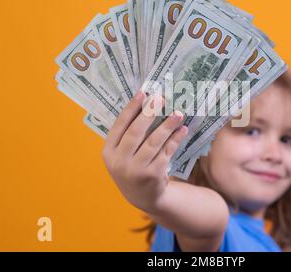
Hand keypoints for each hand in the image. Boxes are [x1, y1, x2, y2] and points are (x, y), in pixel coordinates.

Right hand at [102, 91, 187, 213]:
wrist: (142, 197)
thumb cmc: (132, 166)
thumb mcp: (121, 154)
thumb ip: (128, 134)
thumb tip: (146, 103)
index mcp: (108, 152)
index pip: (119, 125)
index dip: (131, 108)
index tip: (143, 92)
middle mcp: (119, 162)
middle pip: (135, 132)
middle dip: (149, 113)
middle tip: (160, 98)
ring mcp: (136, 170)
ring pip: (153, 142)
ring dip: (167, 126)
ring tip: (178, 113)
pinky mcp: (153, 175)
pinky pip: (166, 153)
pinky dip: (175, 140)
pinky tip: (182, 130)